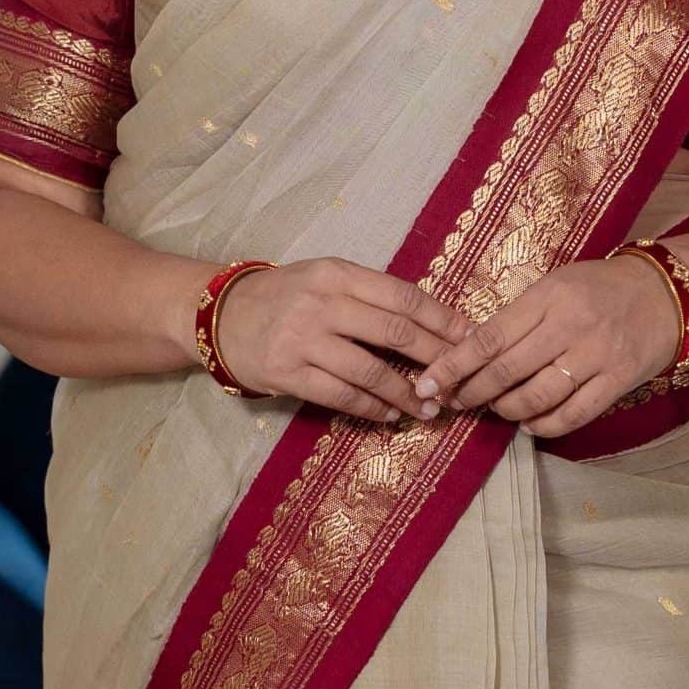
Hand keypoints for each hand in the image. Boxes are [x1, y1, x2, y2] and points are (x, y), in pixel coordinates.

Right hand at [212, 256, 471, 423]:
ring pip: (372, 372)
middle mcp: (322, 302)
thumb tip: (431, 323)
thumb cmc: (284, 296)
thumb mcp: (325, 277)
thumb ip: (369, 295)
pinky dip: (372, 408)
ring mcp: (303, 339)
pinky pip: (342, 395)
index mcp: (338, 274)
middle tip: (459, 380)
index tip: (469, 339)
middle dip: (436, 360)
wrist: (219, 314)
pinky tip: (388, 414)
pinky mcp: (287, 372)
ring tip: (428, 408)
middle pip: (396, 334)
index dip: (442, 321)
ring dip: (406, 394)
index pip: (404, 297)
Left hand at [410, 253, 682, 435]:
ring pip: (537, 397)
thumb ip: (520, 316)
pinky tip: (531, 424)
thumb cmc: (601, 287)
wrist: (667, 291)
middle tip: (454, 402)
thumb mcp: (557, 285)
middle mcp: (569, 325)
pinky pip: (573, 414)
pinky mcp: (618, 380)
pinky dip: (545, 425)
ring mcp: (596, 355)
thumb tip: (471, 352)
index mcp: (548, 297)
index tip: (428, 382)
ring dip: (507, 411)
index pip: (488, 337)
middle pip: (506, 371)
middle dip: (472, 392)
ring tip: (496, 410)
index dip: (453, 365)